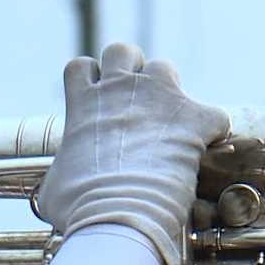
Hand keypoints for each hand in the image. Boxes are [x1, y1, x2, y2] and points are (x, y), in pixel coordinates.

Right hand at [37, 43, 229, 264]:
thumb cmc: (79, 205)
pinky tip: (202, 154)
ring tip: (166, 125)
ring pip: (164, 68)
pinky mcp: (193, 118)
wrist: (119, 213)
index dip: (89, 82)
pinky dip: (209, 132)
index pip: (81, 67)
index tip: (95, 105)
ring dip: (166, 92)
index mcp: (83, 103)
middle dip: (128, 71)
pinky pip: (212, 114)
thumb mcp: (53, 187)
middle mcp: (119, 89)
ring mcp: (158, 98)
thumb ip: (59, 173)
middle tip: (132, 105)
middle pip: (122, 51)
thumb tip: (52, 193)